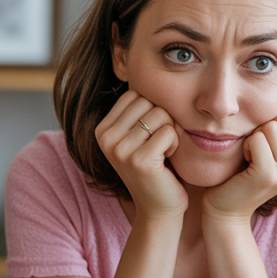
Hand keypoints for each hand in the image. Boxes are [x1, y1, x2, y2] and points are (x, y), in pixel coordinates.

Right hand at [94, 90, 187, 219]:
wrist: (159, 208)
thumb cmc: (157, 168)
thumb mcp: (139, 136)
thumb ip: (137, 110)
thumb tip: (138, 69)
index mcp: (101, 129)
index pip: (135, 95)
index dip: (152, 111)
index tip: (149, 136)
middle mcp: (105, 138)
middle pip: (148, 102)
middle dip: (163, 121)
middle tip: (158, 146)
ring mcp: (120, 149)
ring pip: (160, 115)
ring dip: (170, 133)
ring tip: (162, 153)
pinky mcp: (139, 160)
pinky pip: (169, 132)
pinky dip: (175, 144)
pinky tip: (167, 161)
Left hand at [202, 111, 276, 224]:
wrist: (226, 208)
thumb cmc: (240, 173)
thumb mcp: (266, 150)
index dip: (270, 126)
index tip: (261, 149)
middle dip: (262, 130)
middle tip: (253, 154)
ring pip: (270, 127)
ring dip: (253, 139)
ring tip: (249, 159)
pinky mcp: (268, 175)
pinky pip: (257, 139)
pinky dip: (245, 146)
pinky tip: (244, 163)